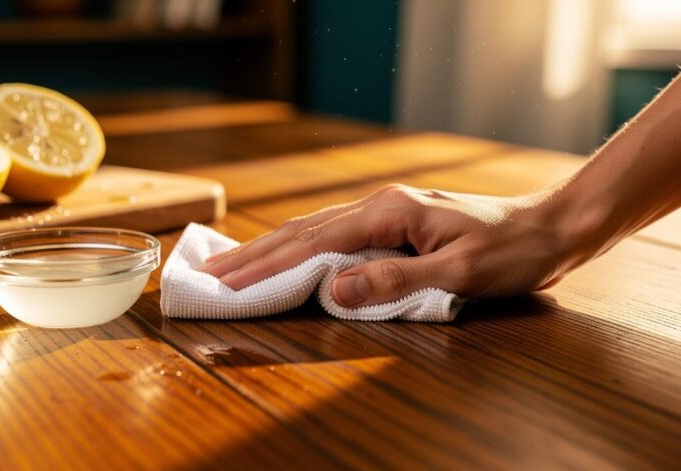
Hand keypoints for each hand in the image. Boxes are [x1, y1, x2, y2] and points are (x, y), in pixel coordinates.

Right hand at [197, 184, 580, 306]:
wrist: (548, 228)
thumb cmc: (509, 252)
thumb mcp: (457, 272)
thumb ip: (394, 280)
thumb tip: (332, 289)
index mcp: (388, 212)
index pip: (313, 242)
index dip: (266, 264)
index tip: (226, 280)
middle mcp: (379, 205)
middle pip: (303, 229)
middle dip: (254, 253)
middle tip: (210, 271)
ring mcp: (386, 211)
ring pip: (315, 228)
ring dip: (271, 247)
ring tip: (234, 261)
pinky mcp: (395, 222)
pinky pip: (335, 234)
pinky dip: (302, 245)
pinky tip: (289, 251)